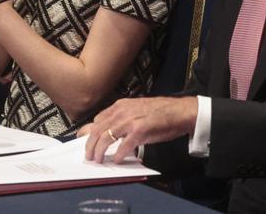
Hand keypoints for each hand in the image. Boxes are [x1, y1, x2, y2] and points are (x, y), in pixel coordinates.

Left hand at [79, 96, 197, 163]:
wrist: (180, 111)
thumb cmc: (161, 113)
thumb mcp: (136, 110)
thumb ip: (122, 118)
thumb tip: (110, 131)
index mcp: (120, 106)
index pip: (98, 120)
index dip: (89, 133)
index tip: (85, 143)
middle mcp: (122, 111)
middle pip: (97, 130)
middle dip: (90, 145)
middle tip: (89, 156)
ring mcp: (130, 120)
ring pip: (106, 137)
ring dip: (100, 151)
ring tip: (99, 160)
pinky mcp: (140, 130)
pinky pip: (123, 146)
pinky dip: (118, 155)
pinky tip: (118, 160)